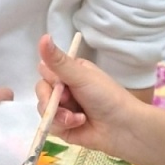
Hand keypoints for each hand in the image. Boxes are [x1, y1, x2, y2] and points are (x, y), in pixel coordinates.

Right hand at [35, 35, 148, 161]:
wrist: (123, 127)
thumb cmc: (106, 97)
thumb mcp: (81, 76)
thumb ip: (59, 61)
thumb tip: (43, 37)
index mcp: (70, 72)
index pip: (45, 71)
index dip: (49, 79)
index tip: (60, 83)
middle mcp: (65, 88)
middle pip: (41, 91)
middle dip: (51, 100)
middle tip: (67, 100)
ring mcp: (63, 108)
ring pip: (43, 109)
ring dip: (59, 115)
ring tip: (78, 118)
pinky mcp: (63, 126)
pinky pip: (49, 125)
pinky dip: (63, 125)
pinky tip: (79, 124)